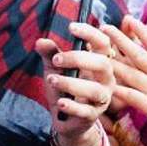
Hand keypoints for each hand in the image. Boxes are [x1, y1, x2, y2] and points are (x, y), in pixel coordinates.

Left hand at [35, 21, 116, 145]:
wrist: (65, 118)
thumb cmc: (64, 87)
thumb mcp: (55, 68)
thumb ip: (50, 54)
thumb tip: (40, 41)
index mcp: (100, 62)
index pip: (103, 43)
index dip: (90, 33)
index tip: (70, 27)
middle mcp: (106, 79)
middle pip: (103, 64)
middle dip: (78, 58)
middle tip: (55, 59)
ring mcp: (101, 99)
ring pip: (94, 90)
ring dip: (71, 83)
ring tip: (51, 80)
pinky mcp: (92, 116)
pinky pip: (86, 111)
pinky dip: (72, 106)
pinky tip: (60, 102)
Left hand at [95, 17, 146, 145]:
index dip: (143, 32)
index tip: (130, 20)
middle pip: (141, 56)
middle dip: (122, 41)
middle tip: (106, 28)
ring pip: (133, 74)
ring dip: (115, 63)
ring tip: (99, 53)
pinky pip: (134, 98)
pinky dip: (121, 91)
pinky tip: (108, 86)